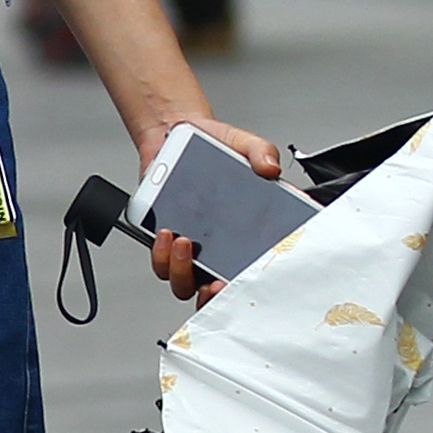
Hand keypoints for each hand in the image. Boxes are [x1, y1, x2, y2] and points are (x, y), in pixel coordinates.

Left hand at [133, 113, 283, 299]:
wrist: (175, 137)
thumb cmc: (216, 147)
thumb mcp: (245, 145)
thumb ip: (261, 153)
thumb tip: (271, 167)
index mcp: (246, 234)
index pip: (252, 269)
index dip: (252, 284)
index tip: (250, 280)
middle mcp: (218, 249)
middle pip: (216, 290)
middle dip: (215, 295)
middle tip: (215, 282)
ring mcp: (190, 249)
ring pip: (184, 282)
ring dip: (183, 270)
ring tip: (184, 243)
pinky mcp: (163, 242)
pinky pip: (161, 262)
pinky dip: (161, 254)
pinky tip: (166, 233)